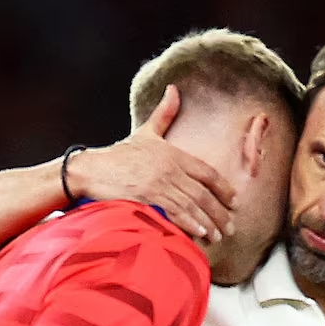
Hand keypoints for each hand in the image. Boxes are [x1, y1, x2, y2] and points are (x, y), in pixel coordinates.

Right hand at [68, 85, 237, 242]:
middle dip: (219, 211)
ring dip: (208, 222)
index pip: (207, 172)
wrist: (91, 169)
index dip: (223, 187)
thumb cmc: (118, 154)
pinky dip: (189, 223)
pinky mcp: (147, 197)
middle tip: (229, 226)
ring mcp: (159, 183)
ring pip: (192, 205)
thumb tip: (174, 90)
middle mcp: (170, 168)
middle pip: (203, 192)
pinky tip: (199, 233)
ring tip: (217, 235)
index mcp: (173, 153)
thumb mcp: (145, 132)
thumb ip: (164, 114)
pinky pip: (175, 212)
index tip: (233, 200)